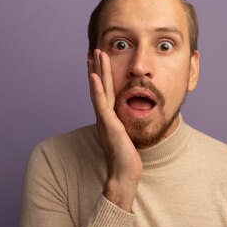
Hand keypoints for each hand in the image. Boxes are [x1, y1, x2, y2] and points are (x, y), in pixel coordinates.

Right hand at [87, 49, 141, 211]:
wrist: (123, 175)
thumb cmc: (127, 159)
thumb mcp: (128, 137)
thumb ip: (127, 126)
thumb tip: (132, 121)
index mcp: (109, 119)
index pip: (104, 93)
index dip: (101, 77)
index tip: (99, 62)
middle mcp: (104, 117)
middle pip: (100, 88)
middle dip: (97, 69)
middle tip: (95, 51)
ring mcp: (105, 120)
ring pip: (99, 91)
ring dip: (97, 72)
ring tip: (95, 55)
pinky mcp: (108, 125)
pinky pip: (101, 104)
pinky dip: (97, 90)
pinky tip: (95, 77)